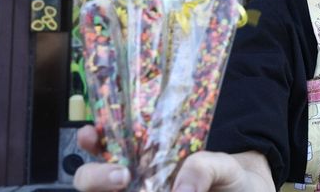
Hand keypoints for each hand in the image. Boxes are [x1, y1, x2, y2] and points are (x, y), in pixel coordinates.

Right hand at [73, 125, 272, 191]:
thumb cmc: (230, 180)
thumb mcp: (223, 165)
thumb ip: (205, 167)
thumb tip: (180, 190)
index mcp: (147, 156)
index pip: (108, 143)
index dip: (92, 137)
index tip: (91, 133)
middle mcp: (134, 182)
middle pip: (90, 179)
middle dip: (94, 175)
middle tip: (121, 176)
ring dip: (105, 189)